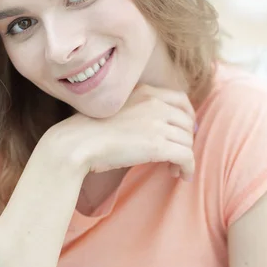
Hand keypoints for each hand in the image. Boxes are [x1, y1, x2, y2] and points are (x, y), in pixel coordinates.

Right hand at [57, 84, 195, 181]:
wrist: (77, 142)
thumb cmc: (89, 130)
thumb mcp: (116, 107)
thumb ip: (137, 110)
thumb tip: (154, 127)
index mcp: (145, 91)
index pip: (181, 99)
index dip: (188, 116)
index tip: (185, 131)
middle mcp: (154, 103)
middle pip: (187, 122)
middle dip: (186, 139)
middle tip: (177, 155)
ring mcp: (157, 124)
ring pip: (188, 141)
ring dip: (185, 156)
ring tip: (174, 169)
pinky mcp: (157, 146)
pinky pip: (186, 156)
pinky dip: (188, 168)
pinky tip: (182, 175)